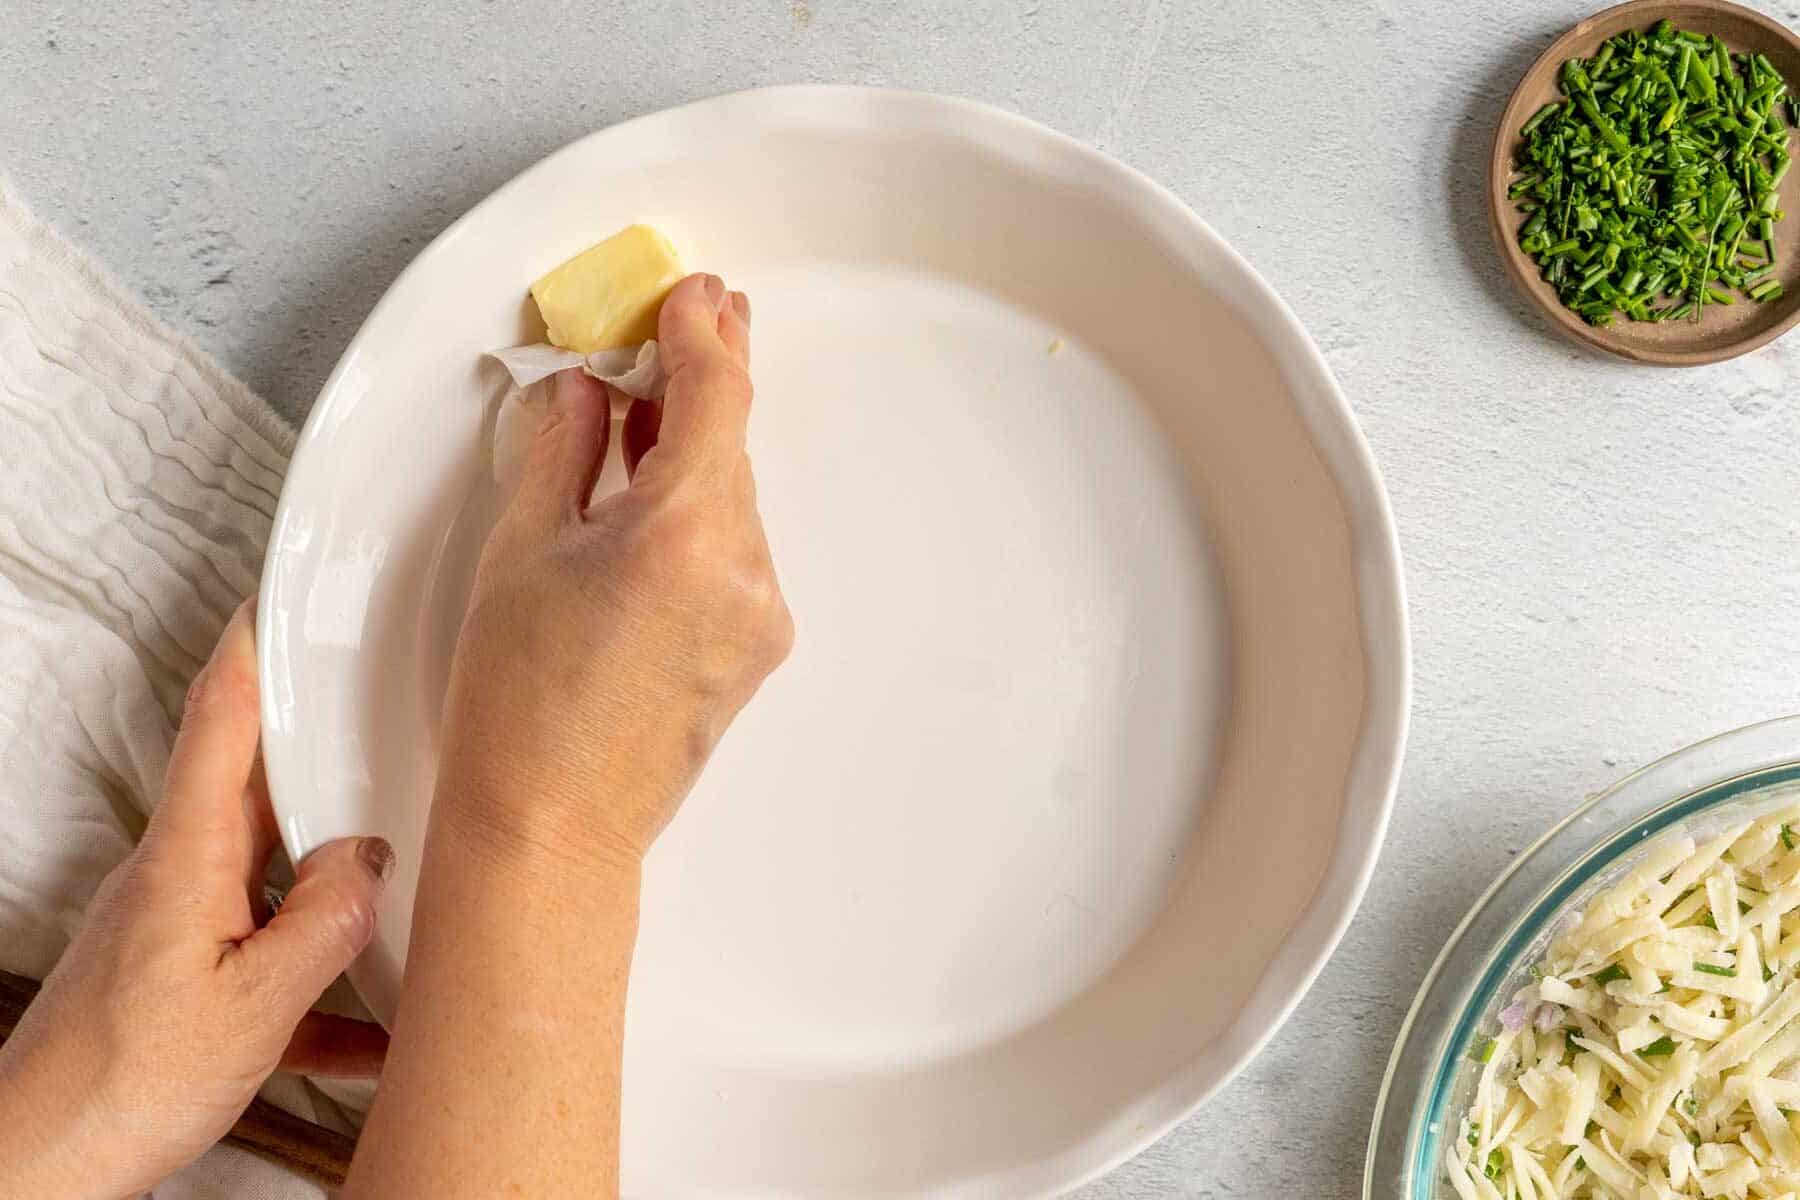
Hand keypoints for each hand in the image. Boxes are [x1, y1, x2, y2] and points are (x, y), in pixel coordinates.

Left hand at [0, 599, 393, 1199]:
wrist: (39, 1170)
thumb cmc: (121, 1088)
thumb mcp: (255, 1007)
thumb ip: (325, 922)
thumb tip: (370, 859)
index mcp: (188, 859)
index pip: (219, 718)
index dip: (254, 643)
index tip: (288, 589)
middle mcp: (181, 876)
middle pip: (259, 784)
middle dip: (320, 743)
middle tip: (379, 708)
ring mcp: (181, 925)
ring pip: (278, 870)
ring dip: (337, 873)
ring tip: (403, 872)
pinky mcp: (188, 978)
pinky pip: (273, 958)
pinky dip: (325, 985)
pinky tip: (374, 1030)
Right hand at [438, 271, 791, 869]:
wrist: (551, 828)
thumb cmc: (517, 704)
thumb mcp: (521, 549)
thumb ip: (562, 449)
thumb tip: (581, 391)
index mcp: (683, 535)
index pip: (715, 397)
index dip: (703, 333)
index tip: (692, 294)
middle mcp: (743, 571)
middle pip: (731, 445)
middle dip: (701, 381)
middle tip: (679, 323)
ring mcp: (760, 614)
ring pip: (732, 499)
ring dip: (694, 453)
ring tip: (639, 419)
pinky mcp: (757, 647)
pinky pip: (735, 551)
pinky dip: (700, 513)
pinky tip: (653, 500)